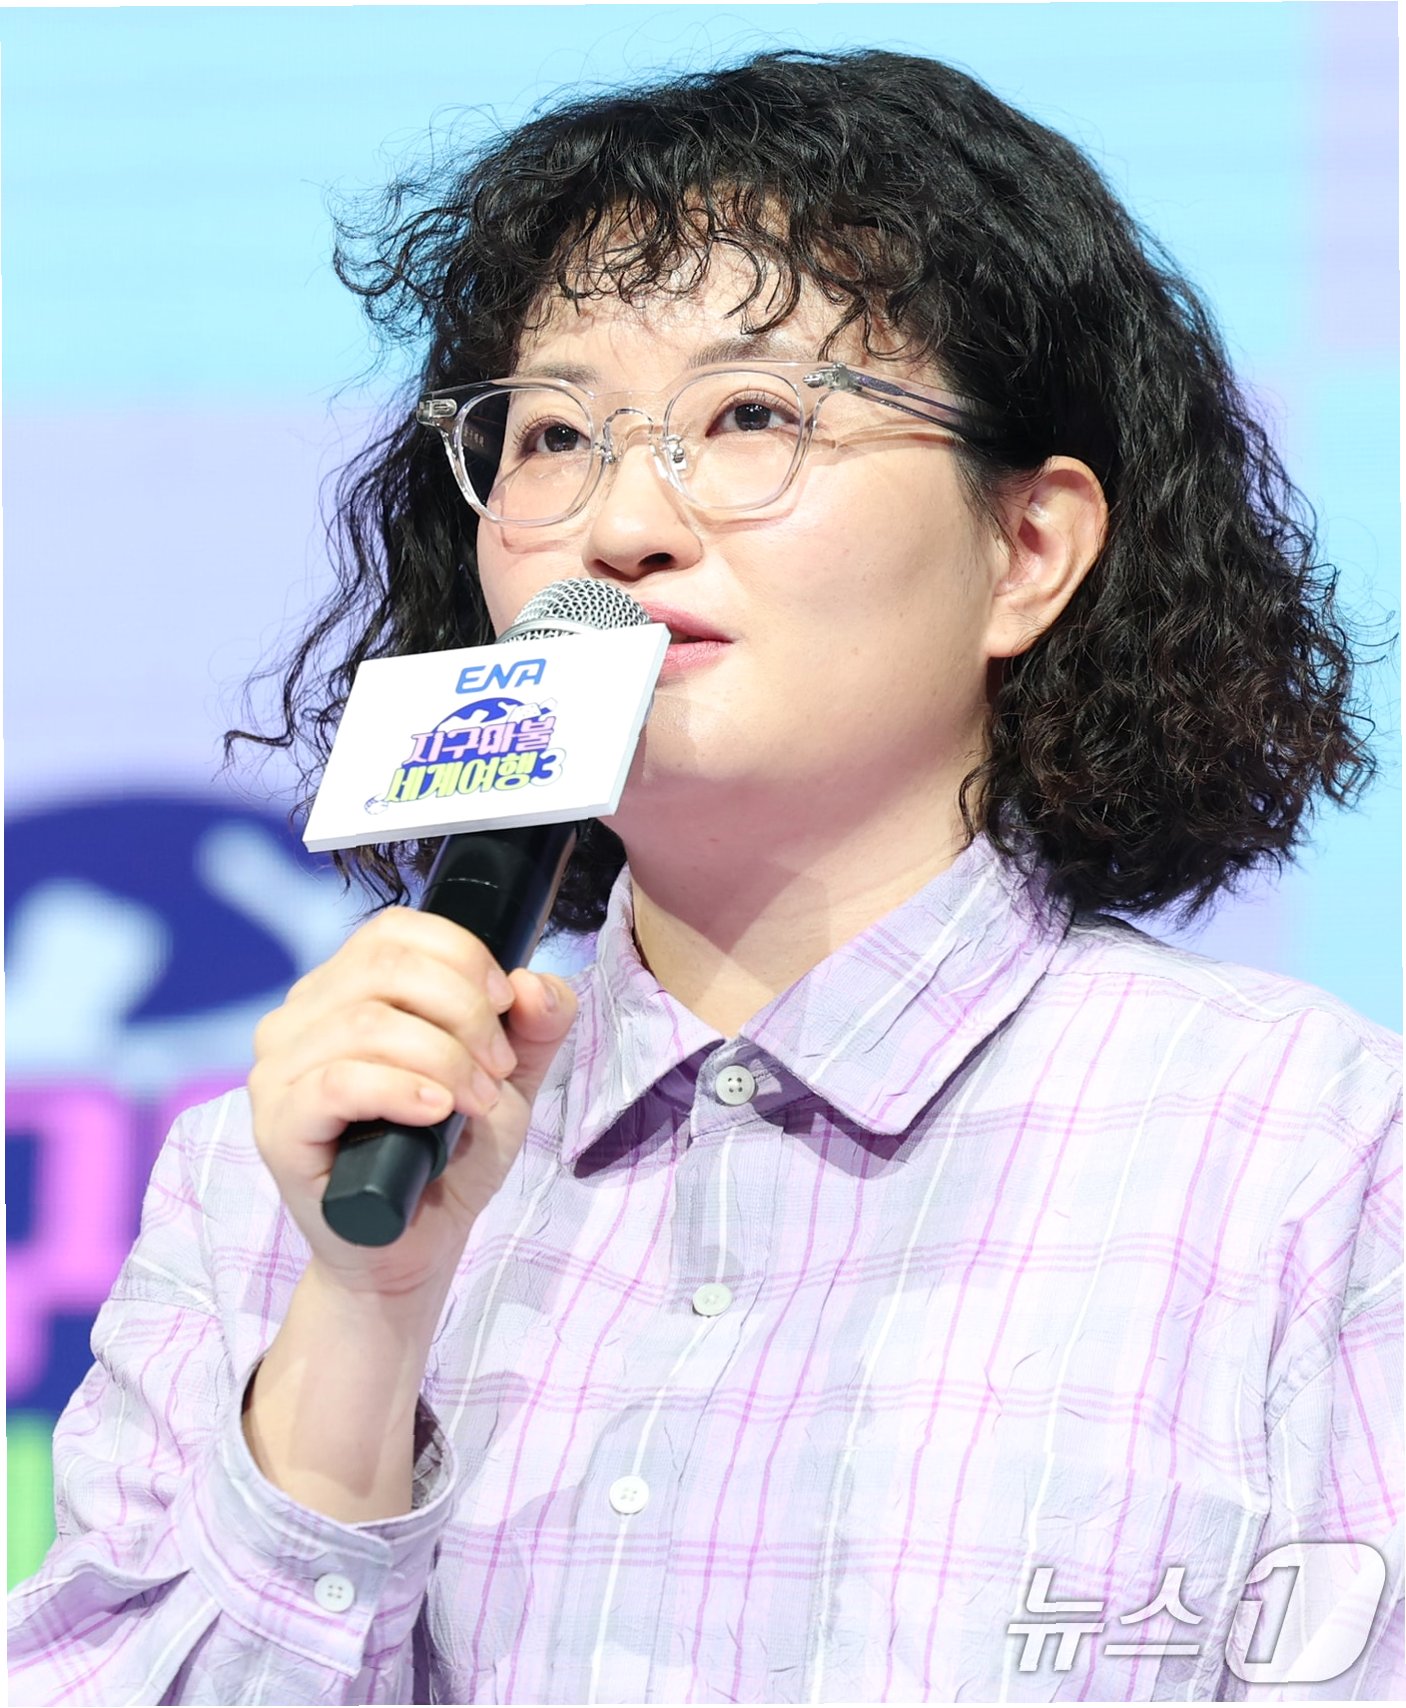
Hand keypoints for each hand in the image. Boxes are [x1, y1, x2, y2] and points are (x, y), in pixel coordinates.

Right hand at [248, 907, 577, 1309]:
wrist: (414, 1247)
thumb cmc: (449, 1154)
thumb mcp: (511, 1079)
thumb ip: (537, 1024)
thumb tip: (532, 982)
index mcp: (345, 988)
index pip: (395, 930)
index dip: (462, 956)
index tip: (505, 1006)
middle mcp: (300, 1017)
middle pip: (386, 966)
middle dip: (465, 1009)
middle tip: (497, 1068)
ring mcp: (279, 1070)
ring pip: (366, 1021)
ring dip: (445, 1057)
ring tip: (476, 1101)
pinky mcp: (278, 1126)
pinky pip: (336, 1082)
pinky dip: (399, 1089)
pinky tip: (436, 1110)